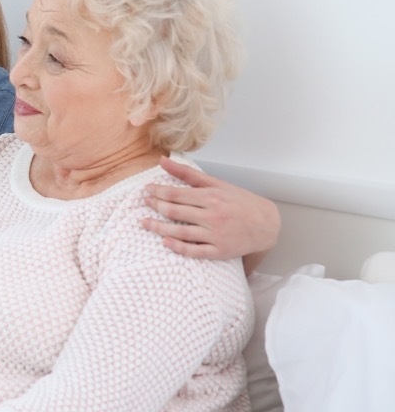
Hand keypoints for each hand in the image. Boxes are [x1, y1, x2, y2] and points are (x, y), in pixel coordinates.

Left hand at [143, 156, 279, 269]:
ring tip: (144, 223)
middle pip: (175, 212)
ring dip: (159, 227)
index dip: (158, 191)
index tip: (147, 190)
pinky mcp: (219, 251)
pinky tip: (165, 242)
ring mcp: (215, 235)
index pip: (176, 194)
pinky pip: (194, 251)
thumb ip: (188, 174)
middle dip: (155, 206)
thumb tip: (163, 160)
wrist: (267, 224)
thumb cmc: (240, 202)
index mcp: (212, 197)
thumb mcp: (217, 184)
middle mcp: (212, 216)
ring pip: (180, 232)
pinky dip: (178, 247)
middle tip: (144, 203)